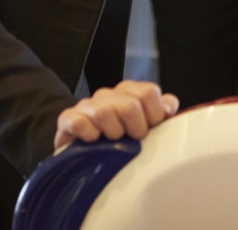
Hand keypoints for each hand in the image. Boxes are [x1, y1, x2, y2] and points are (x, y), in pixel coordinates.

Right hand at [54, 80, 179, 148]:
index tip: (151, 129)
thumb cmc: (118, 135)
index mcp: (129, 91)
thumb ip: (161, 112)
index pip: (149, 92)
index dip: (154, 115)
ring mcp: (87, 106)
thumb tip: (169, 108)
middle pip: (130, 106)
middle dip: (136, 129)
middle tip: (132, 139)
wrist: (81, 146)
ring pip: (105, 113)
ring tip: (112, 142)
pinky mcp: (68, 119)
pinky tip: (93, 142)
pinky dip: (89, 135)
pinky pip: (79, 123)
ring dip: (113, 134)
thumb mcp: (142, 123)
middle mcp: (108, 95)